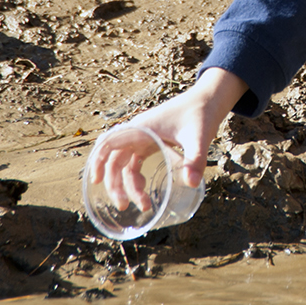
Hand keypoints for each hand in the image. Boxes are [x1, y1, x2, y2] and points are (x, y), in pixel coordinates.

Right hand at [89, 66, 246, 195]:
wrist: (210, 99)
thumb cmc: (201, 113)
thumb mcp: (199, 137)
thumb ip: (195, 159)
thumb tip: (191, 183)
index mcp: (141, 127)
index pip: (109, 142)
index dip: (98, 160)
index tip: (95, 181)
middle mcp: (138, 132)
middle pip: (115, 159)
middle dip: (115, 183)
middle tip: (124, 205)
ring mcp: (144, 137)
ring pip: (125, 163)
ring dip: (126, 184)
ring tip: (142, 205)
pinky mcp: (153, 142)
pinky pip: (135, 161)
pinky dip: (135, 177)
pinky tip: (143, 191)